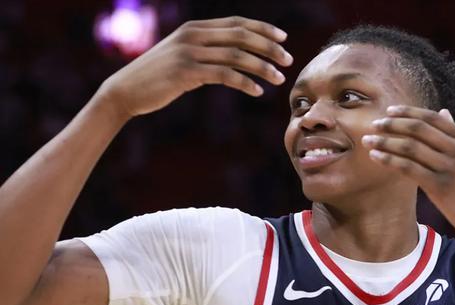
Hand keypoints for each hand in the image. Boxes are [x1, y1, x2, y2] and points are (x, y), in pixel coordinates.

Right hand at [99, 16, 292, 118]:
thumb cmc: (157, 77)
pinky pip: (225, 75)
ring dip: (262, 67)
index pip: (236, 22)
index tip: (283, 39)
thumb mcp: (182, 56)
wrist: (125, 90)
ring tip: (279, 79)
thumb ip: (206, 52)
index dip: (262, 28)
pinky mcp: (187, 72)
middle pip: (241, 36)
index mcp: (195, 27)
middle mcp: (193, 35)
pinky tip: (257, 92)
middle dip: (269, 47)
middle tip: (288, 60)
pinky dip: (245, 83)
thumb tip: (234, 58)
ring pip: (237, 56)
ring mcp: (189, 52)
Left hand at [362, 105, 454, 248]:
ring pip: (410, 147)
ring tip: (368, 140)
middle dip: (392, 124)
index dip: (408, 112)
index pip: (432, 117)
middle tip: (372, 124)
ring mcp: (451, 168)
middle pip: (418, 128)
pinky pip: (409, 168)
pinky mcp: (441, 187)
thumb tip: (444, 112)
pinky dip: (389, 160)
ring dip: (385, 141)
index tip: (388, 111)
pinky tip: (376, 157)